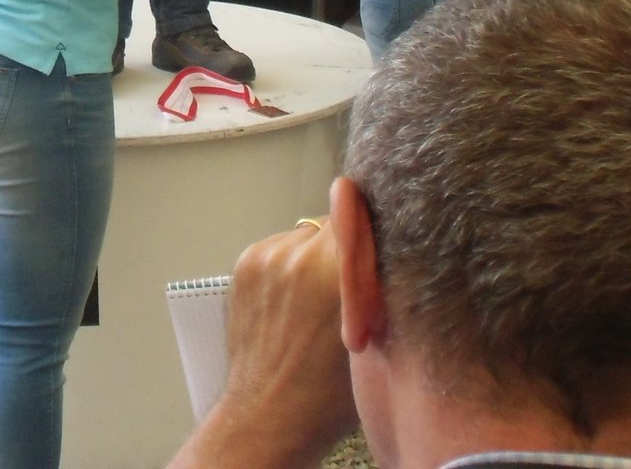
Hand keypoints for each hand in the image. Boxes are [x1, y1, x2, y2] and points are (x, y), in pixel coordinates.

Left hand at [197, 221, 360, 466]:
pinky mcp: (245, 263)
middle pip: (336, 222)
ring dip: (316, 255)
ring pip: (307, 234)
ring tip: (317, 297)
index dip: (376, 228)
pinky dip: (291, 265)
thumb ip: (379, 287)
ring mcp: (266, 256)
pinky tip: (293, 301)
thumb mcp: (379, 340)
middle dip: (347, 246)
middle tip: (349, 282)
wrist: (267, 415)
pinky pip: (281, 247)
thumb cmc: (329, 394)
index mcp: (337, 272)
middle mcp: (298, 254)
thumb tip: (386, 249)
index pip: (364, 215)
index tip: (382, 244)